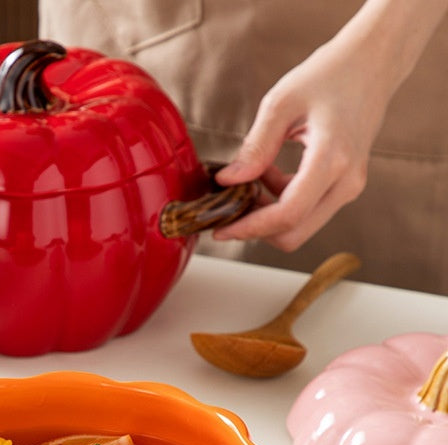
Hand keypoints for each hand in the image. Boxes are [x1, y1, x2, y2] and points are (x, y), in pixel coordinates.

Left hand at [211, 0, 447, 250]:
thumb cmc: (329, 74)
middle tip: (229, 206)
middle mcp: (346, 181)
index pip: (287, 215)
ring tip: (249, 181)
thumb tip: (228, 181)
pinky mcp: (345, 186)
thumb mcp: (281, 103)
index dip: (249, 228)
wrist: (373, 63)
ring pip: (299, 227)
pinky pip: (308, 211)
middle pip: (293, 234)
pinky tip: (268, 175)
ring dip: (267, 214)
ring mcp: (349, 187)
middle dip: (255, 228)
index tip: (220, 228)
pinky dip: (281, 203)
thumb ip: (255, 147)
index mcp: (332, 158)